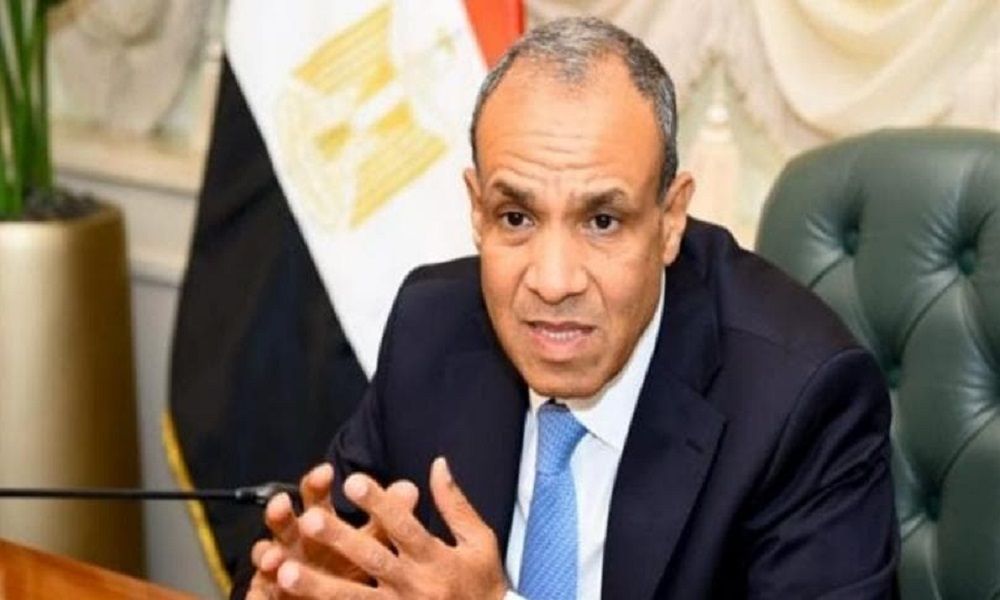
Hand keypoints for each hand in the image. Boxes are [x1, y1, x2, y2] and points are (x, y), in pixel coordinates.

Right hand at [246, 462, 417, 598]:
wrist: (327, 597)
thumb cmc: (348, 564)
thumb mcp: (371, 542)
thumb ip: (386, 517)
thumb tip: (409, 488)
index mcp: (319, 522)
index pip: (315, 496)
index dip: (317, 484)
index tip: (325, 471)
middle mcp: (295, 539)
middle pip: (284, 521)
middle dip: (281, 512)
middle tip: (282, 501)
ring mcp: (280, 565)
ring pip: (267, 553)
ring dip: (267, 554)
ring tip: (272, 556)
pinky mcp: (270, 589)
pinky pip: (264, 587)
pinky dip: (266, 584)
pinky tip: (272, 580)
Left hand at [274, 457, 508, 598]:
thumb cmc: (484, 584)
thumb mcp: (480, 542)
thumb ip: (455, 504)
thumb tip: (437, 464)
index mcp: (436, 559)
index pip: (404, 527)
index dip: (379, 504)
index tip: (352, 480)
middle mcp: (416, 586)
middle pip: (372, 561)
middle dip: (339, 541)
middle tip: (308, 520)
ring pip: (353, 599)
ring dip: (318, 585)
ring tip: (284, 571)